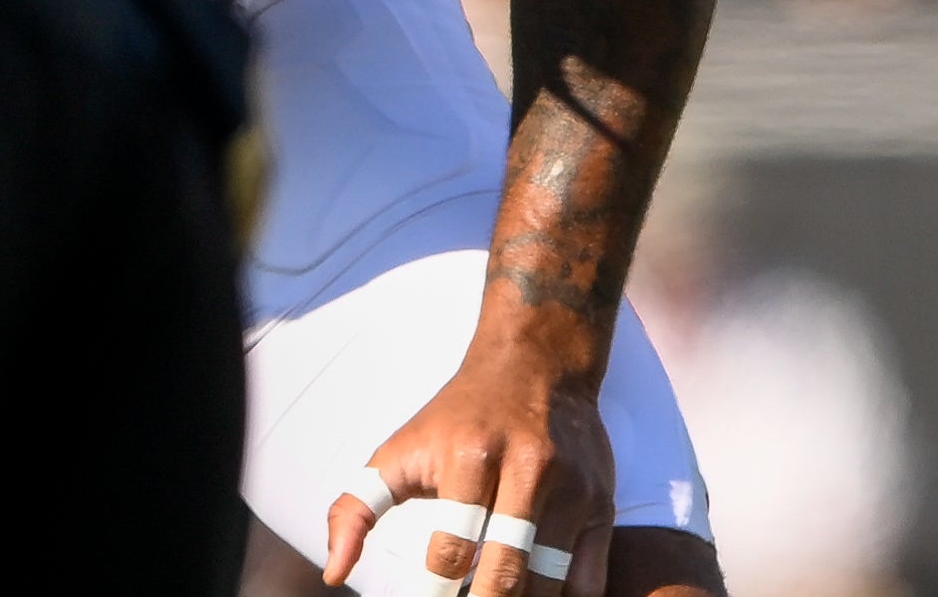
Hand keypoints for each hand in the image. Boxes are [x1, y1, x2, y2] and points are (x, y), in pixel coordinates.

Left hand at [323, 342, 613, 594]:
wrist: (535, 364)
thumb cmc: (457, 418)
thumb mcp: (398, 450)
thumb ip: (356, 509)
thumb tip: (335, 572)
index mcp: (469, 456)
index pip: (451, 552)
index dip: (436, 593)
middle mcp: (526, 471)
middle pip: (505, 573)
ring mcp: (571, 489)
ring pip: (548, 582)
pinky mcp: (602, 505)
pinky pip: (588, 580)